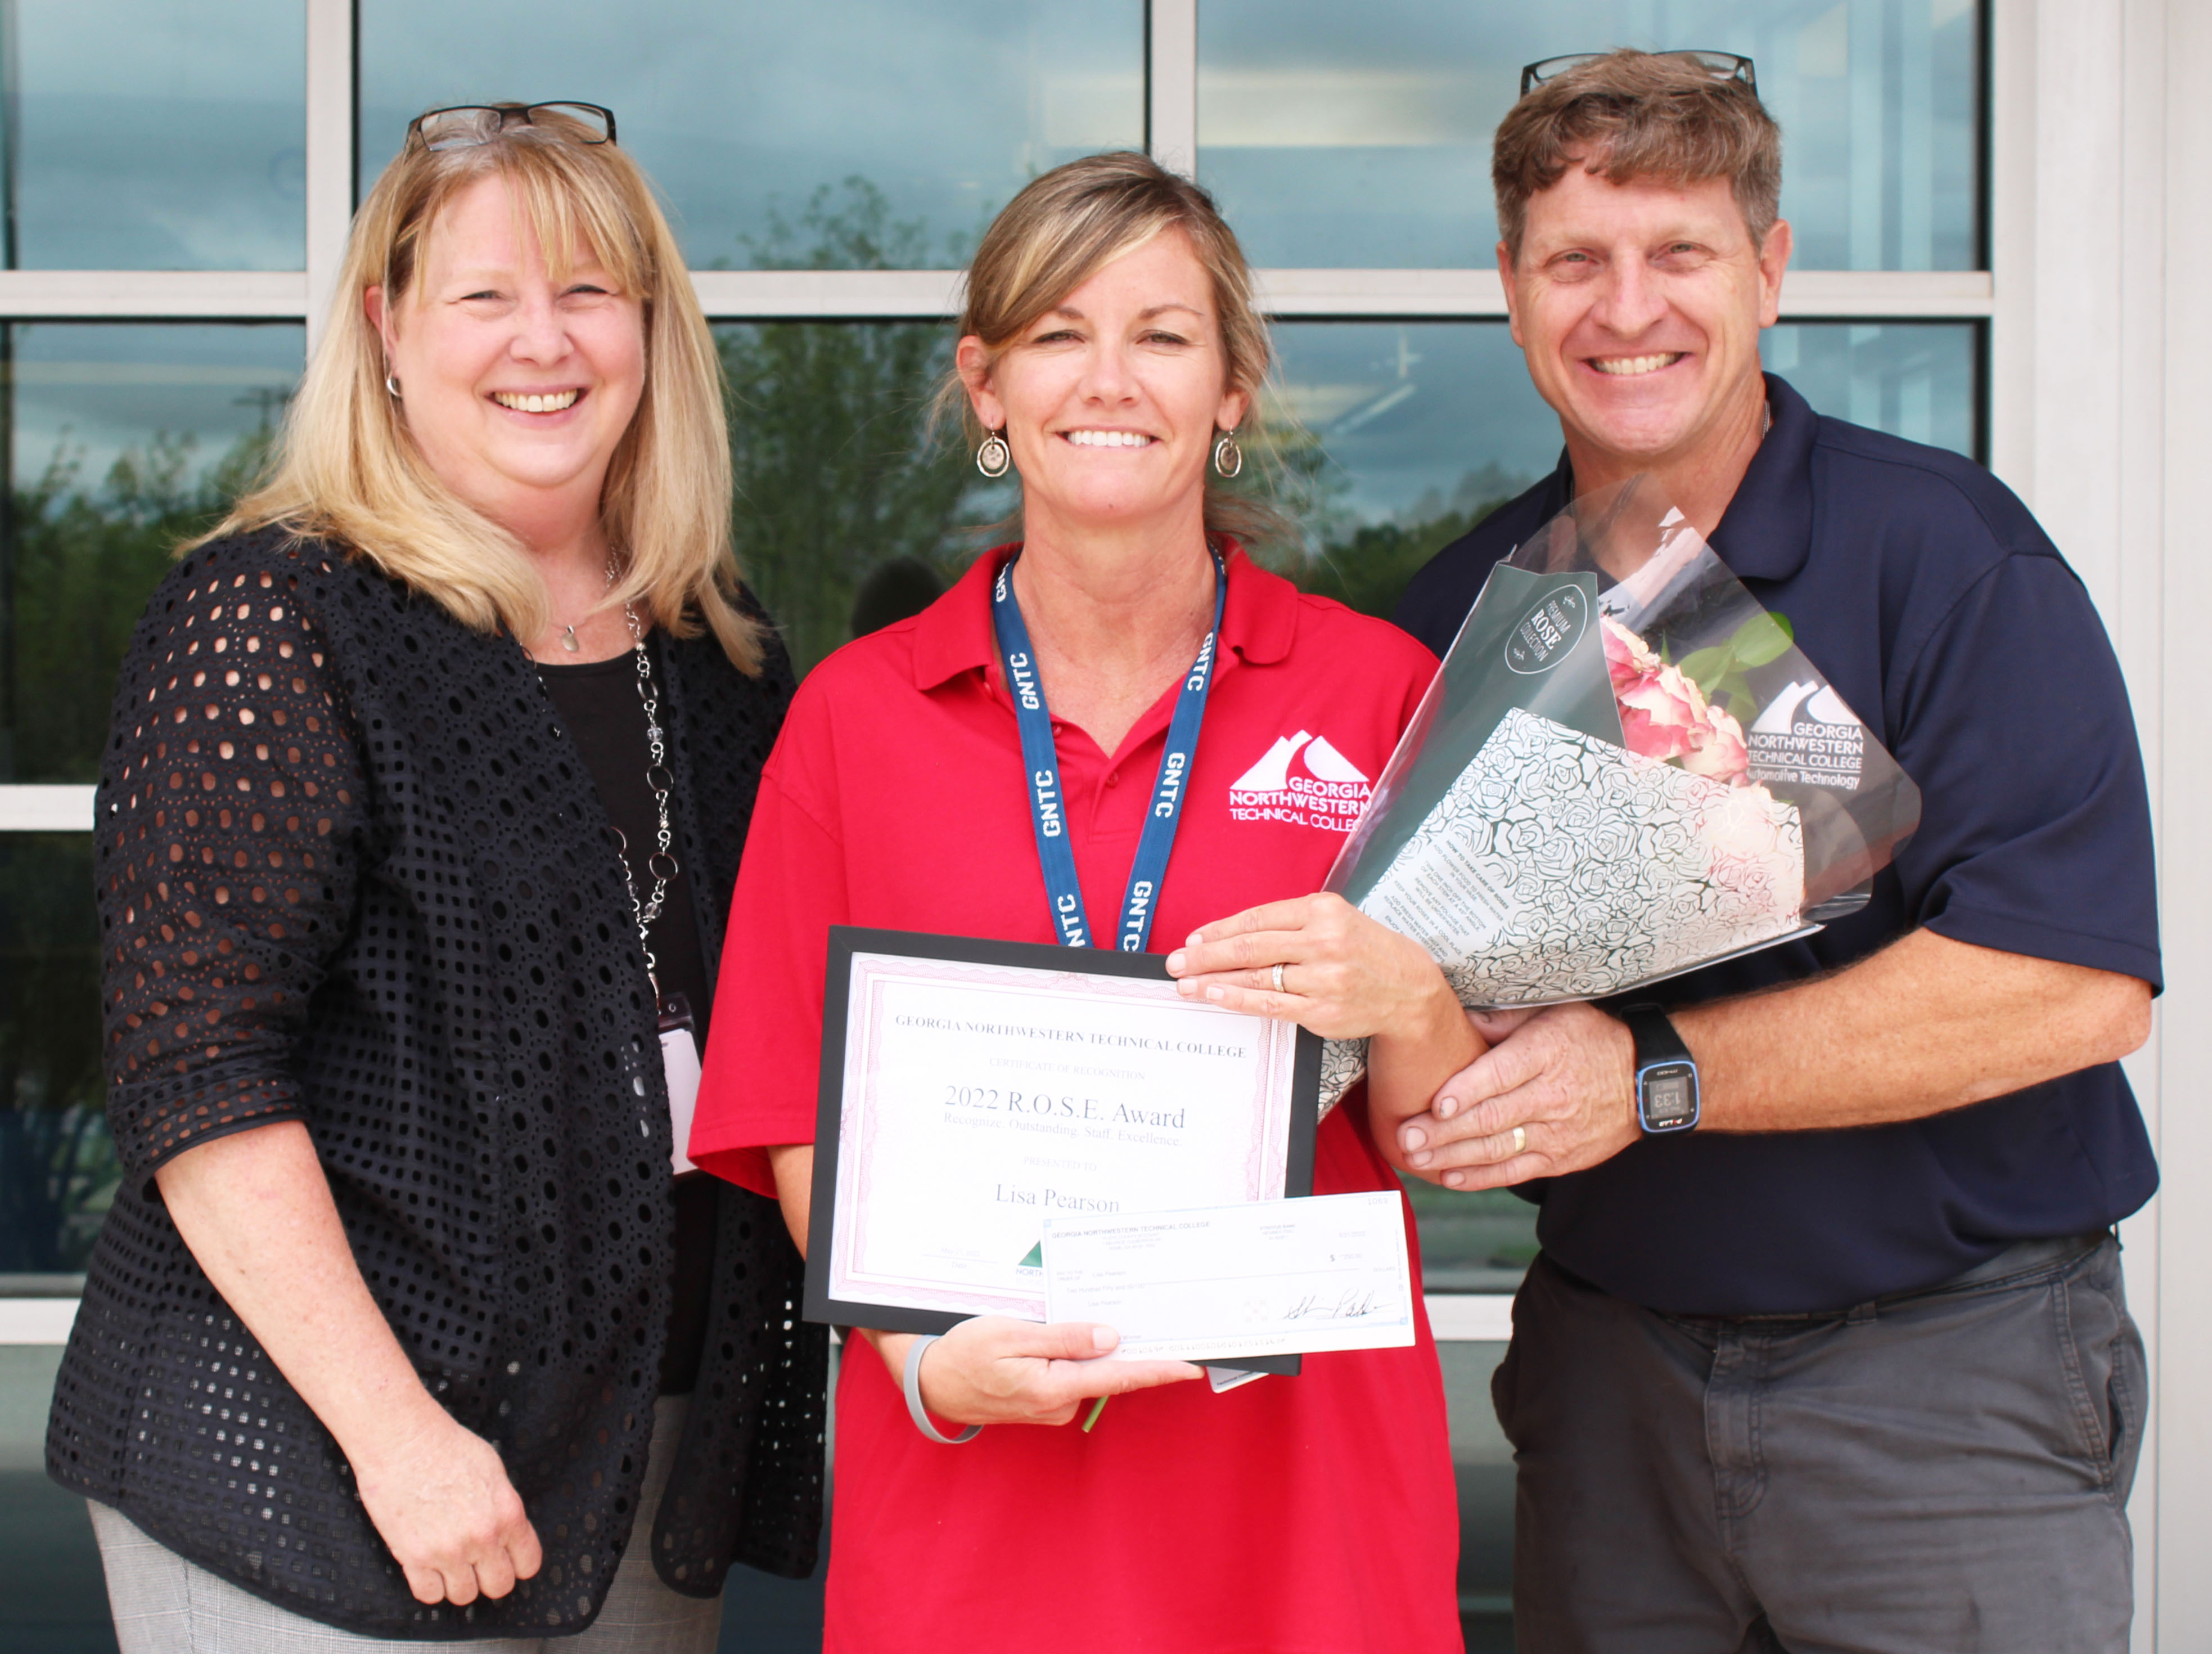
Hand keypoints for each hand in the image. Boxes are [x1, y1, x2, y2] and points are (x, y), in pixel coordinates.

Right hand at [348, 1406, 541, 1605]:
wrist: (404, 1442)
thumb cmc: (445, 1447)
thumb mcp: (494, 1472)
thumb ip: (504, 1508)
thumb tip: (509, 1530)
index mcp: (507, 1513)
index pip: (528, 1563)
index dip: (518, 1563)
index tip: (509, 1561)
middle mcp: (482, 1537)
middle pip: (498, 1586)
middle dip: (489, 1576)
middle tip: (478, 1564)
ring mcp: (449, 1551)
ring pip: (464, 1595)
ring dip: (458, 1582)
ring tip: (450, 1563)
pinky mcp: (415, 1557)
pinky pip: (428, 1594)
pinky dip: (429, 1585)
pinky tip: (428, 1567)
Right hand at [877, 1318, 1202, 1426]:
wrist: (931, 1382)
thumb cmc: (965, 1353)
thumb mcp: (1010, 1334)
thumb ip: (1063, 1337)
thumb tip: (1110, 1339)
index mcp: (1053, 1386)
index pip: (1119, 1378)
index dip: (1158, 1371)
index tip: (1191, 1367)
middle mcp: (1059, 1404)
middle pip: (1108, 1373)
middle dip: (1129, 1348)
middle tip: (1152, 1319)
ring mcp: (1052, 1407)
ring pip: (1088, 1372)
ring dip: (1092, 1349)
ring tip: (1079, 1318)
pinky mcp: (1045, 1403)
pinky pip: (1071, 1376)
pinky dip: (1072, 1357)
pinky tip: (1059, 1337)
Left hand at [1166, 894, 1458, 1042]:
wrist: (1409, 988)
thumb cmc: (1364, 950)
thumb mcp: (1335, 919)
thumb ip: (1290, 922)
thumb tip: (1231, 936)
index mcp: (1324, 909)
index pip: (1258, 918)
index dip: (1220, 930)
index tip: (1193, 940)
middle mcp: (1324, 941)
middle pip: (1251, 946)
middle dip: (1206, 955)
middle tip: (1175, 962)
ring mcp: (1325, 978)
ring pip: (1257, 977)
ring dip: (1214, 980)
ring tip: (1186, 983)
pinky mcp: (1323, 1010)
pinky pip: (1270, 1005)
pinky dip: (1237, 999)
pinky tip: (1215, 996)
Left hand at [1397, 1002, 1639, 1188]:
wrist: (1647, 1081)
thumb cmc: (1594, 1039)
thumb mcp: (1555, 1013)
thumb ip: (1504, 1019)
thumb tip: (1459, 1018)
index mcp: (1546, 1054)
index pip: (1500, 1076)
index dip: (1465, 1091)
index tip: (1434, 1103)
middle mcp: (1551, 1096)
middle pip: (1491, 1118)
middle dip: (1444, 1131)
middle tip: (1407, 1136)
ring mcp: (1556, 1132)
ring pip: (1497, 1149)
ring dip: (1453, 1156)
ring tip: (1416, 1157)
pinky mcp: (1560, 1157)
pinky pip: (1514, 1171)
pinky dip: (1480, 1177)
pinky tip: (1449, 1176)